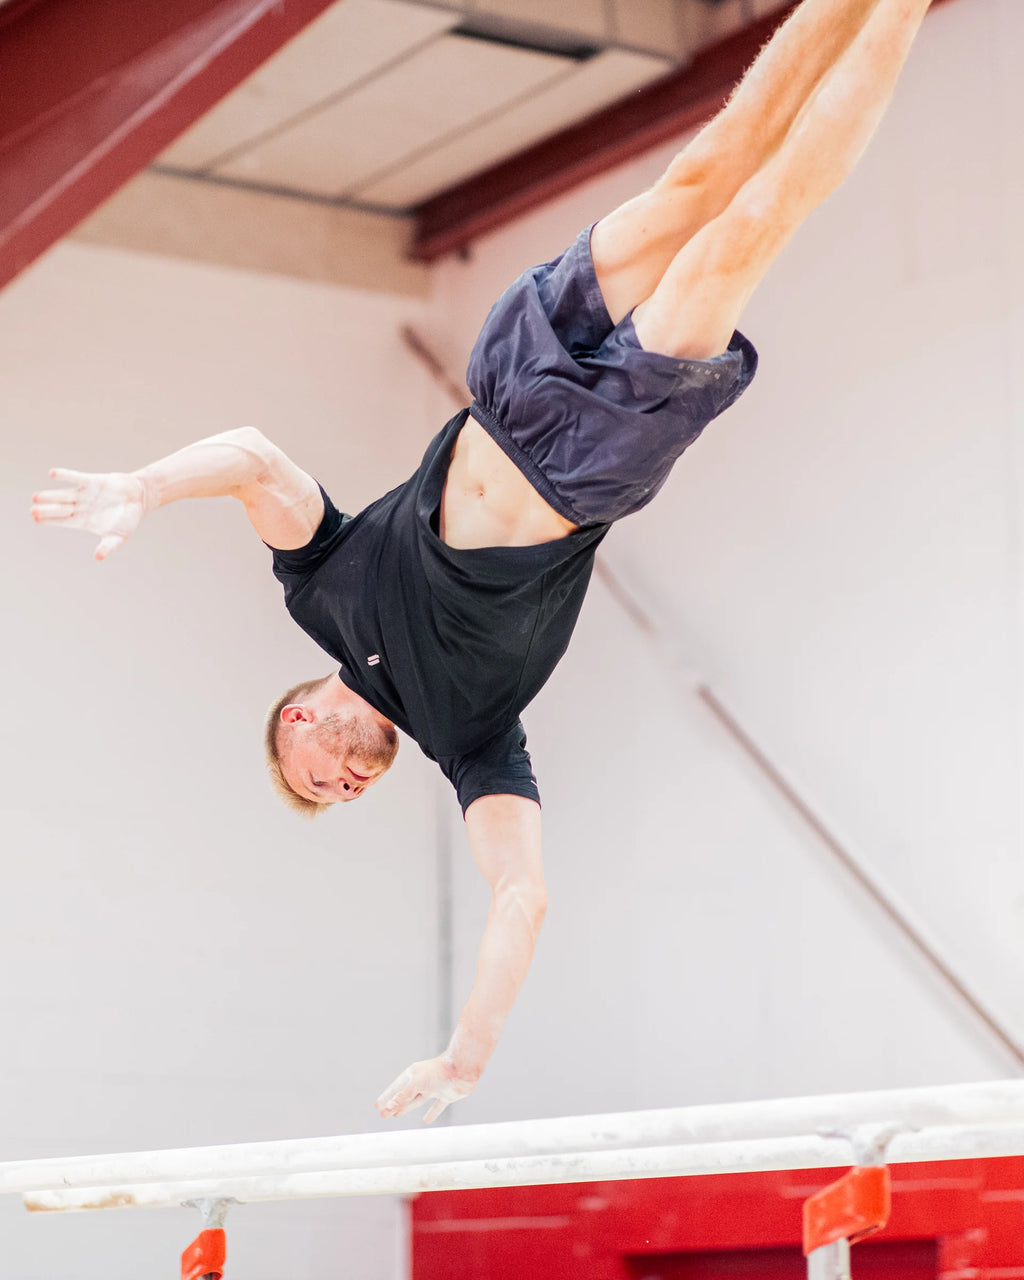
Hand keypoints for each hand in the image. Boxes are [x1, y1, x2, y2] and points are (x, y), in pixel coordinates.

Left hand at [31, 468, 146, 560]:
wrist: (139, 498)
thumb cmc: (128, 520)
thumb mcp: (119, 536)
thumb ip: (108, 546)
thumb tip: (98, 557)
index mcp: (84, 521)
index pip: (63, 522)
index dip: (50, 521)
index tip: (36, 520)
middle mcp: (82, 507)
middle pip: (60, 509)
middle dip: (47, 510)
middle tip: (32, 510)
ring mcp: (86, 494)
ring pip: (65, 495)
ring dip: (51, 495)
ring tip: (36, 497)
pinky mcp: (93, 481)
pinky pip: (77, 478)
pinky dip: (65, 476)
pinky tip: (53, 474)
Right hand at [375, 1053, 478, 1124]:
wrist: (463, 1067)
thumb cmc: (439, 1071)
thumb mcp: (418, 1083)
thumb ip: (404, 1096)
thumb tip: (389, 1108)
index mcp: (413, 1075)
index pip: (395, 1089)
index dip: (386, 1098)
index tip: (377, 1106)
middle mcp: (422, 1081)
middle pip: (404, 1096)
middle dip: (393, 1105)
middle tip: (383, 1115)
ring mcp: (434, 1088)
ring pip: (416, 1100)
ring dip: (406, 1108)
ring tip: (396, 1115)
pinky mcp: (446, 1095)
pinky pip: (437, 1106)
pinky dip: (432, 1113)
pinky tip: (427, 1121)